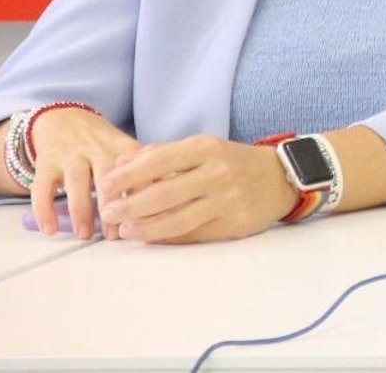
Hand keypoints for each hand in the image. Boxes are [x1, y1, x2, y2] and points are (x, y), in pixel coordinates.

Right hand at [25, 108, 140, 239]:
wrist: (63, 119)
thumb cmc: (103, 144)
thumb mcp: (127, 150)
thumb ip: (146, 172)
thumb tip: (172, 204)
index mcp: (124, 148)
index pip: (140, 170)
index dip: (144, 195)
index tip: (148, 220)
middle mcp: (98, 149)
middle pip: (108, 178)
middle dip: (113, 206)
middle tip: (117, 235)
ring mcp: (71, 155)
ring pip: (77, 183)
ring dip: (82, 211)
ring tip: (86, 236)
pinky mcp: (46, 162)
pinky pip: (43, 188)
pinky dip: (45, 210)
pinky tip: (51, 230)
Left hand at [96, 136, 298, 243]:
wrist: (281, 177)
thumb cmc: (232, 162)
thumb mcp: (202, 148)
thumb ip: (162, 154)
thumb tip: (121, 163)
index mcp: (207, 148)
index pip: (158, 160)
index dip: (127, 174)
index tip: (105, 185)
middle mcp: (218, 172)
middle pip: (164, 193)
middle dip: (129, 205)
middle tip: (107, 213)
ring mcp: (228, 200)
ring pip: (177, 219)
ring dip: (145, 228)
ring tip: (124, 231)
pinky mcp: (235, 224)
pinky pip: (194, 234)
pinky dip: (168, 238)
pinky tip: (151, 238)